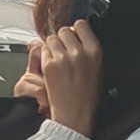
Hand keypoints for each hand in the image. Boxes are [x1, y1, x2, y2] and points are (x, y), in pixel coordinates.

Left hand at [34, 20, 103, 134]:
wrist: (75, 115)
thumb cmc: (87, 97)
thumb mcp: (97, 69)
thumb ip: (88, 50)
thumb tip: (76, 35)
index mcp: (95, 51)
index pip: (81, 25)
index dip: (75, 30)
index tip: (73, 37)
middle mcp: (79, 52)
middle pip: (64, 30)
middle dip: (62, 39)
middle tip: (63, 53)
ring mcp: (63, 57)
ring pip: (51, 39)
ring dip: (51, 47)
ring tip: (57, 62)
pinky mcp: (49, 65)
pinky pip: (42, 51)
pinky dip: (44, 57)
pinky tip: (50, 69)